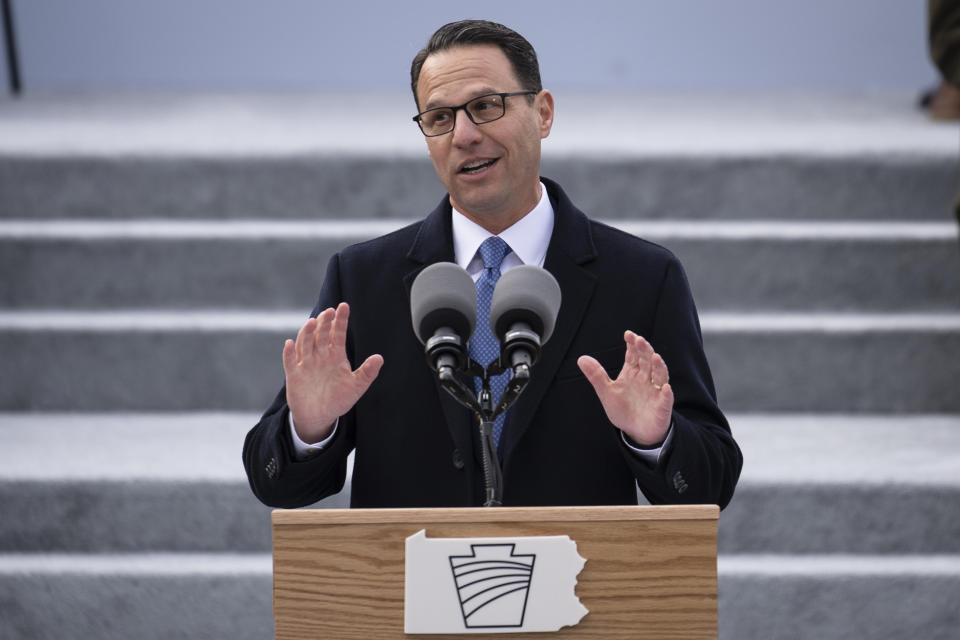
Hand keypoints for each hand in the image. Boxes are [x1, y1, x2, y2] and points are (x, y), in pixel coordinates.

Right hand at [282, 302, 382, 443]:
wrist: (320, 417)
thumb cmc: (339, 399)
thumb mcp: (356, 387)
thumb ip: (367, 373)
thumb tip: (380, 358)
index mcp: (336, 356)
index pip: (337, 334)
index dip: (340, 321)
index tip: (344, 306)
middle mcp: (320, 356)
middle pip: (321, 335)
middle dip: (324, 323)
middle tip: (329, 311)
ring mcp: (306, 364)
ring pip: (305, 344)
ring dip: (307, 333)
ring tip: (312, 322)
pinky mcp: (294, 375)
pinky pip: (290, 362)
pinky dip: (289, 353)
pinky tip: (290, 343)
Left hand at [577, 331, 673, 446]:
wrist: (636, 432)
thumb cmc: (623, 409)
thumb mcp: (607, 392)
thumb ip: (596, 376)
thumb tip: (581, 359)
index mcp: (632, 373)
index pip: (633, 355)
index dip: (632, 345)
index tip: (628, 334)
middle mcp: (646, 379)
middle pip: (647, 361)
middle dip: (644, 350)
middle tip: (639, 340)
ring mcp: (655, 392)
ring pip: (660, 376)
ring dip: (658, 367)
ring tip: (655, 357)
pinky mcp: (662, 407)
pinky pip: (665, 399)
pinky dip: (666, 394)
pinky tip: (665, 388)